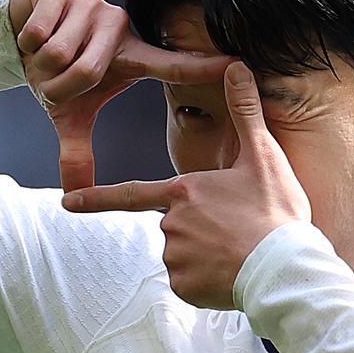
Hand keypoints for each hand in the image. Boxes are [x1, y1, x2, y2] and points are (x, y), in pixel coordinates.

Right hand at [9, 0, 232, 190]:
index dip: (203, 66)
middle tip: (54, 80)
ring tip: (44, 57)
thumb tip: (75, 195)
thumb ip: (77, 151)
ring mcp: (93, 5)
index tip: (239, 64)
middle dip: (60, 84)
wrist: (20, 30)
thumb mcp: (69, 113)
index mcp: (132, 57)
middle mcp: (120, 27)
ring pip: (60, 53)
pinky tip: (31, 38)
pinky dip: (27, 43)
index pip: (172, 65)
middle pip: (88, 71)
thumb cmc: (57, 72)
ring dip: (41, 65)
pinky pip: (41, 32)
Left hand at [61, 62, 312, 309]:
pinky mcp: (185, 287)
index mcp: (183, 191)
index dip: (95, 198)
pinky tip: (231, 273)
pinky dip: (207, 280)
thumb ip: (244, 111)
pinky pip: (190, 281)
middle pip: (176, 225)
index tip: (67, 204)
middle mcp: (171, 224)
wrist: (285, 269)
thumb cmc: (275, 212)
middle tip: (237, 230)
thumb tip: (235, 65)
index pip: (130, 194)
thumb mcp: (263, 156)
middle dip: (200, 229)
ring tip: (239, 251)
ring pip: (184, 254)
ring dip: (205, 255)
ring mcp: (175, 258)